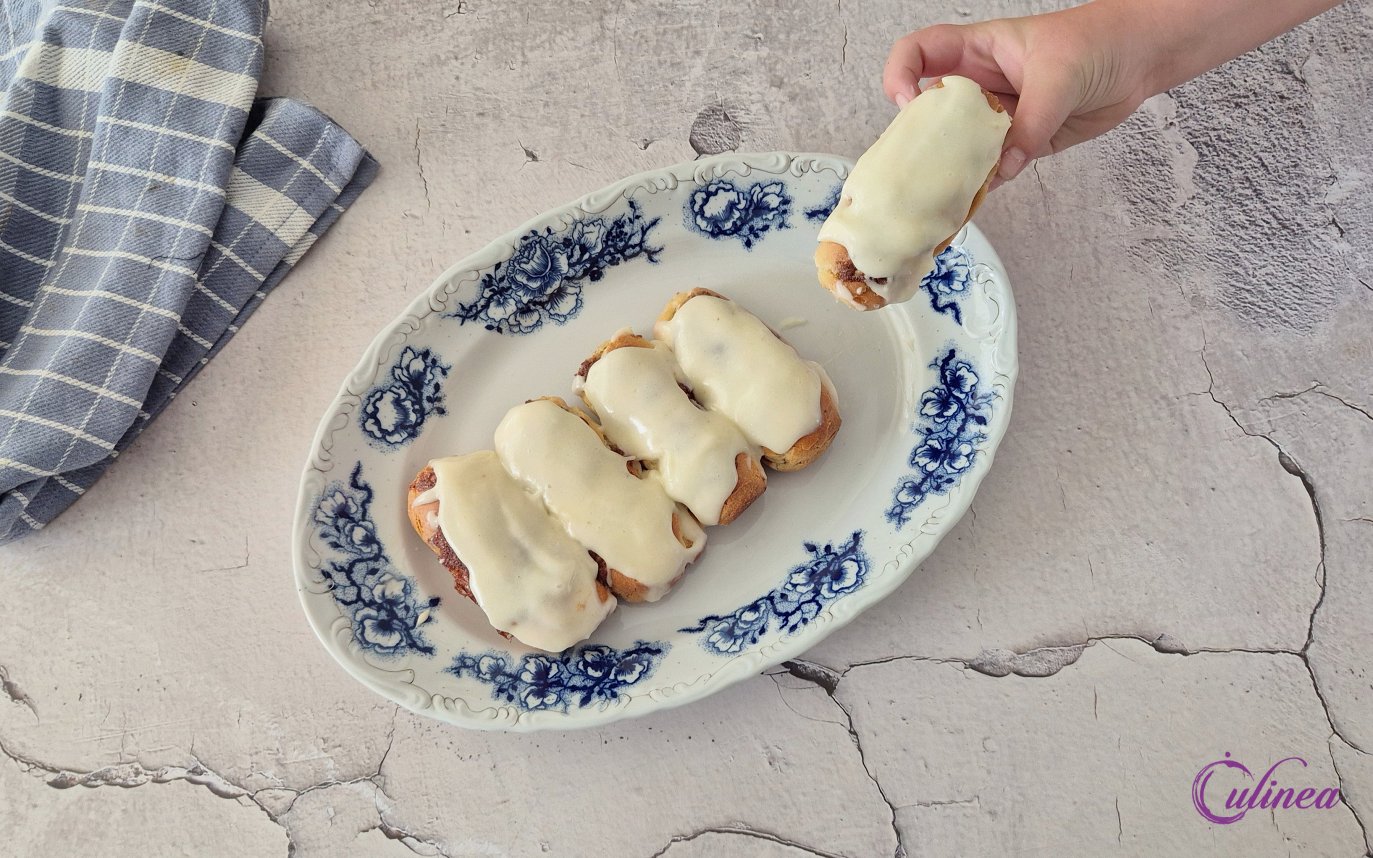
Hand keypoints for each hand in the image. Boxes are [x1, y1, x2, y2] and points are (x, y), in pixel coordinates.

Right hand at [882, 4, 1152, 184]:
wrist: (1140, 59)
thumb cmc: (1098, 42)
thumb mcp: (1060, 75)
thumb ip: (1031, 123)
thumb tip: (1002, 167)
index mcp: (977, 50)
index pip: (919, 53)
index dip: (901, 74)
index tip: (907, 104)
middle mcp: (979, 84)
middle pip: (929, 109)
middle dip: (918, 136)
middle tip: (918, 164)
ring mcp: (997, 117)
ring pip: (959, 145)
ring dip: (950, 168)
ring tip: (940, 193)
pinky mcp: (1020, 144)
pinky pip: (991, 168)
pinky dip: (982, 186)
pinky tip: (973, 200)